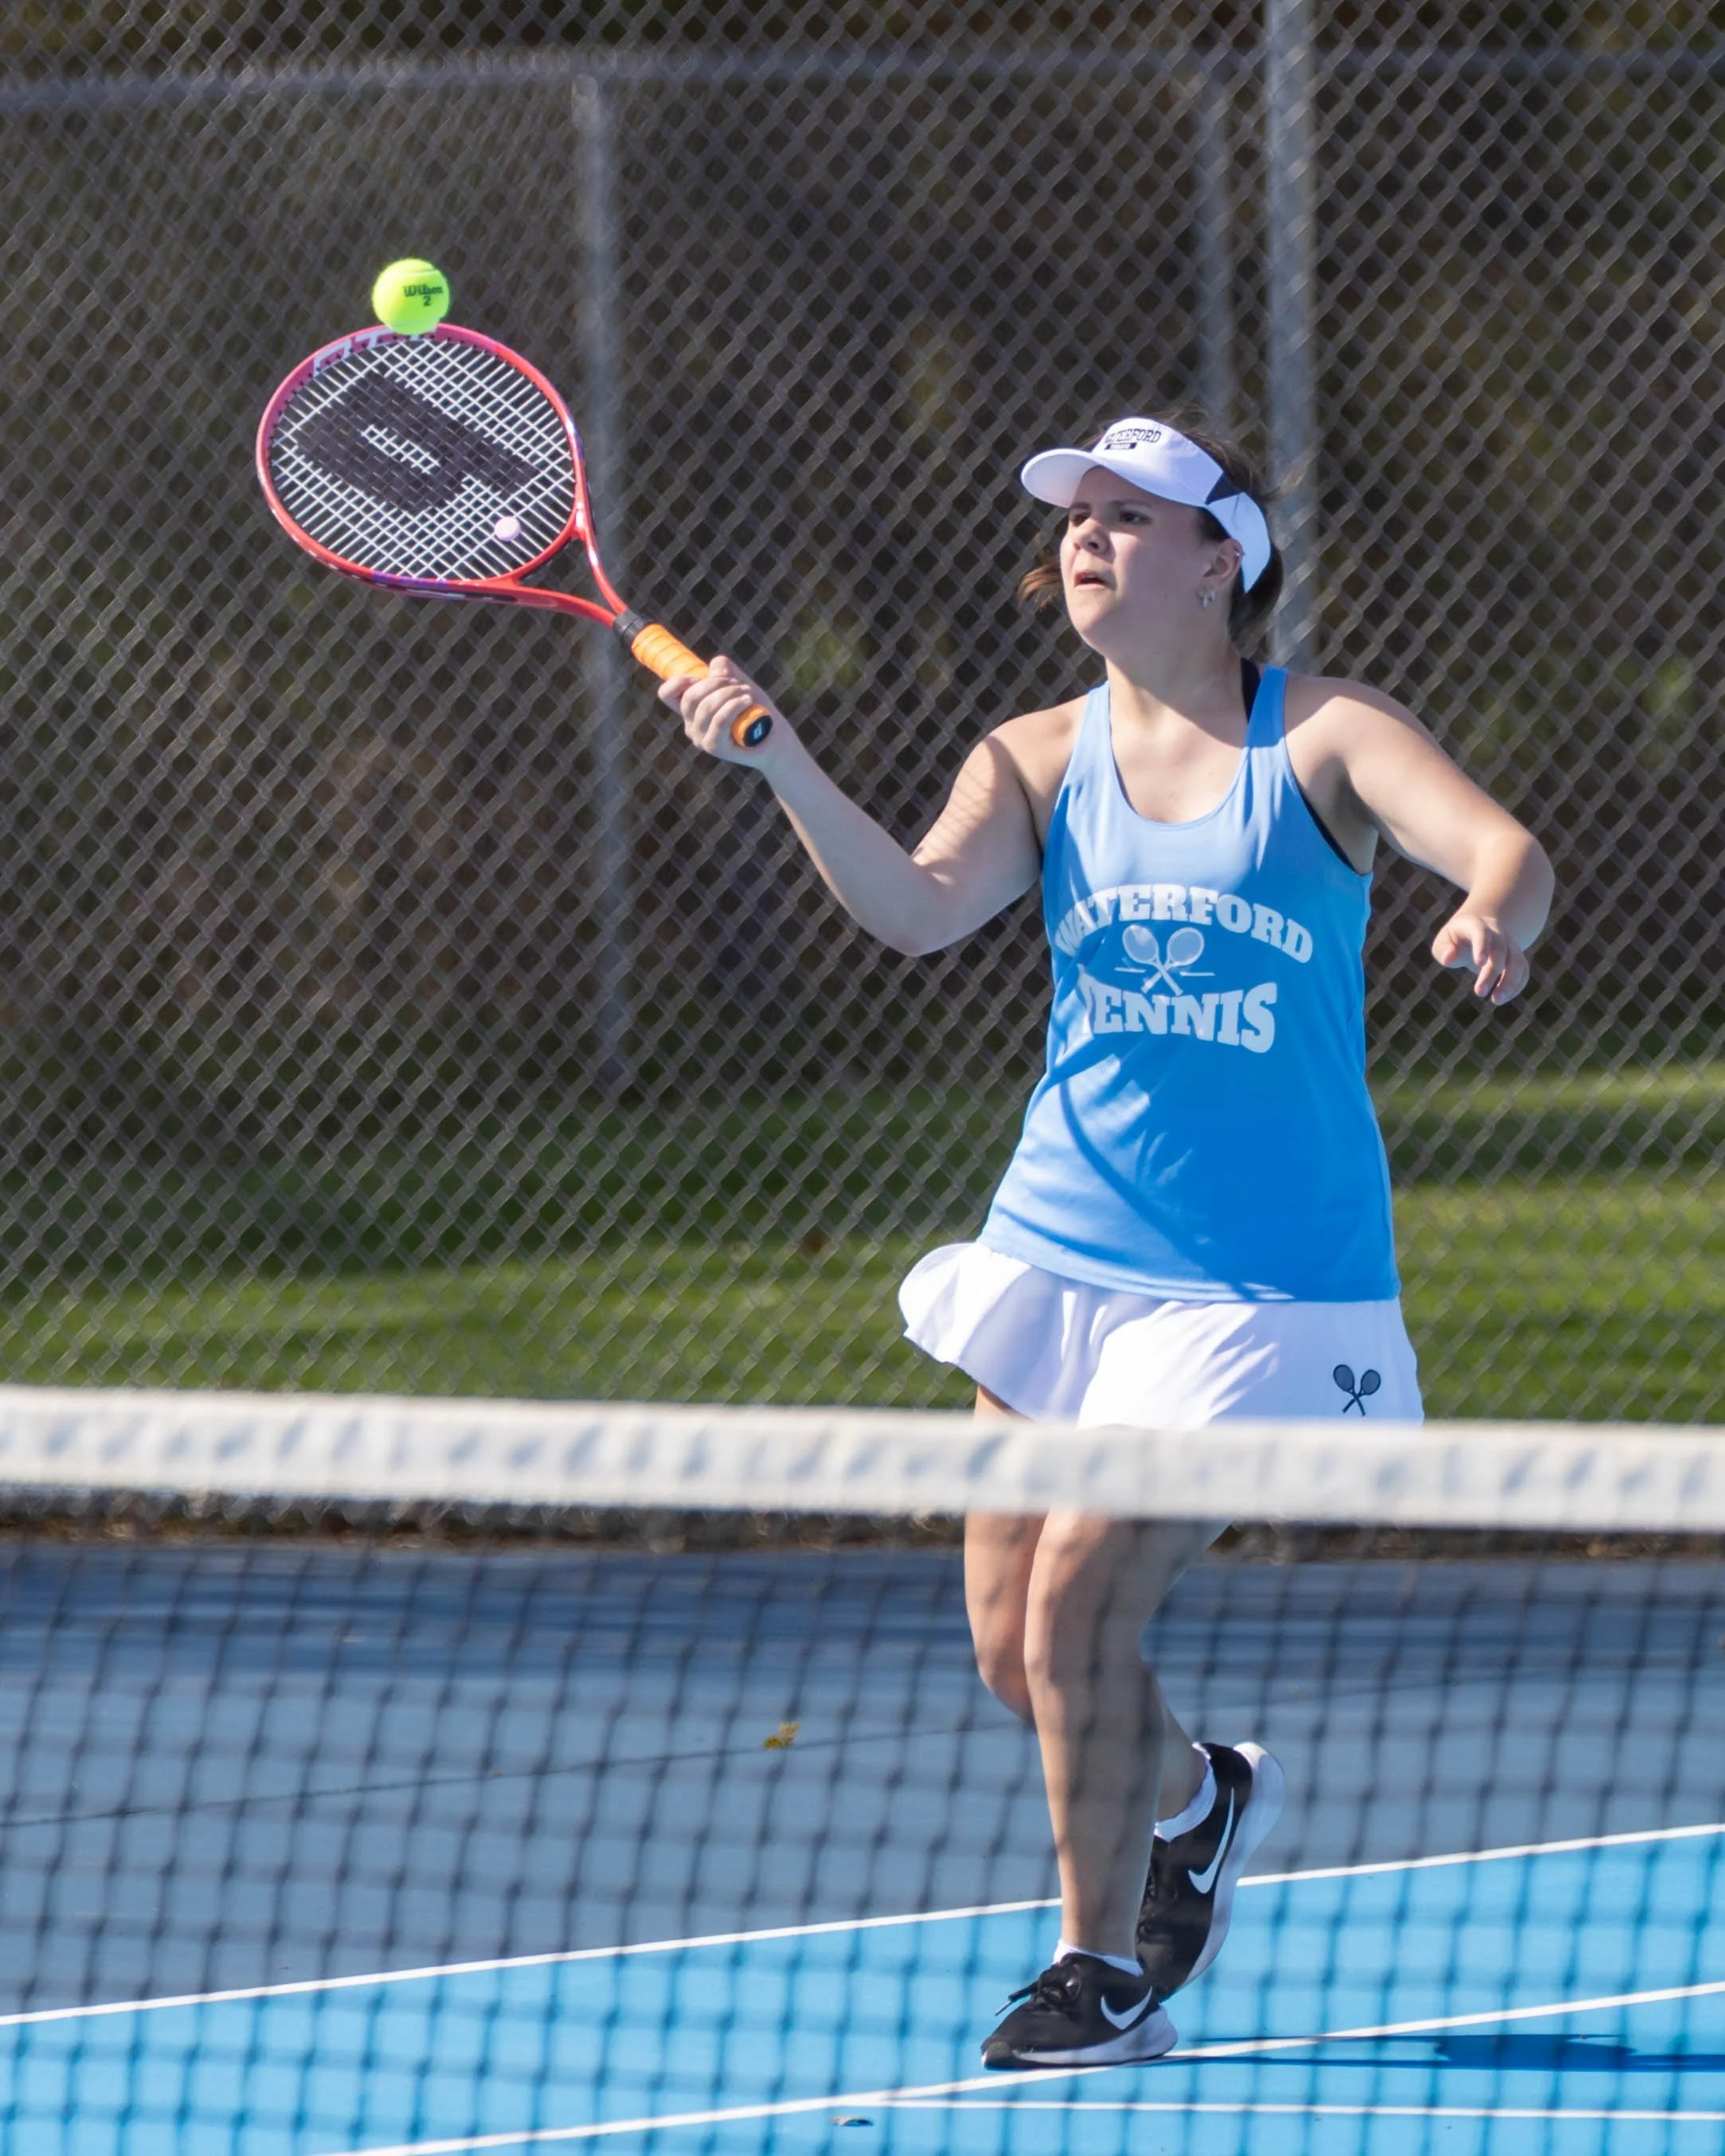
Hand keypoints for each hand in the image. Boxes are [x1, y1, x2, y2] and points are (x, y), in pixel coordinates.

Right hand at [657, 655, 782, 763]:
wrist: (775, 739)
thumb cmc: (755, 711)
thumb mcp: (739, 684)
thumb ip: (726, 671)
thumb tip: (716, 666)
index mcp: (691, 710)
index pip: (667, 694)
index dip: (677, 681)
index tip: (699, 677)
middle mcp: (691, 726)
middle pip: (690, 696)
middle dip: (715, 682)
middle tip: (738, 683)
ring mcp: (701, 738)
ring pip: (706, 707)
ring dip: (729, 693)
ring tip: (748, 693)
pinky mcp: (714, 747)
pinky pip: (719, 720)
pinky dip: (734, 706)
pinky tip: (747, 701)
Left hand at [1432, 910, 1529, 1004]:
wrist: (1480, 928)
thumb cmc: (1456, 939)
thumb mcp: (1444, 940)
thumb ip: (1444, 949)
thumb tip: (1448, 959)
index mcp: (1477, 926)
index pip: (1482, 933)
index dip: (1482, 947)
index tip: (1479, 963)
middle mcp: (1498, 934)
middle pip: (1500, 951)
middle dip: (1491, 972)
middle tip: (1479, 992)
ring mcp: (1510, 946)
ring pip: (1517, 962)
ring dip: (1510, 983)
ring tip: (1496, 1000)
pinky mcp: (1517, 958)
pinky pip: (1523, 971)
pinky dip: (1516, 986)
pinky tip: (1502, 998)